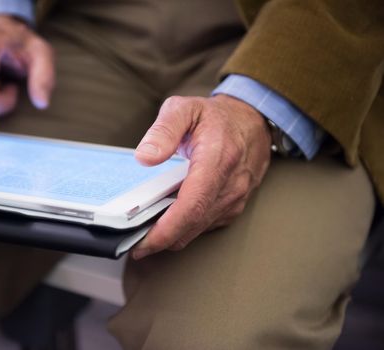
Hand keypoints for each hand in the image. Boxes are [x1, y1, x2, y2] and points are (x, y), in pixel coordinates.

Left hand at [132, 94, 271, 259]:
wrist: (252, 121)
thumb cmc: (217, 117)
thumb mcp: (184, 108)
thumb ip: (163, 131)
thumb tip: (145, 157)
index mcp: (217, 159)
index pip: (192, 204)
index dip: (167, 229)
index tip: (144, 242)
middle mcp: (231, 183)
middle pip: (193, 224)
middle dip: (161, 240)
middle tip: (134, 243)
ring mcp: (235, 198)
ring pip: (198, 229)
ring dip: (172, 236)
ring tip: (145, 233)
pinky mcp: (234, 206)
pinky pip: (206, 225)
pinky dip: (185, 228)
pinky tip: (167, 222)